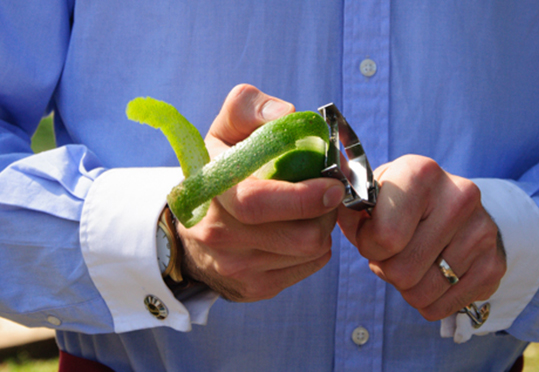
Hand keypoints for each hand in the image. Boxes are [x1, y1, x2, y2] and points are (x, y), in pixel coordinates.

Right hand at [176, 84, 344, 301]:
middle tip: (327, 192)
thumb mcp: (223, 131)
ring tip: (311, 209)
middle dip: (325, 212)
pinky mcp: (254, 287)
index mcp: (210, 191)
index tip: (332, 185)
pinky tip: (300, 229)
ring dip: (322, 226)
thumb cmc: (218, 172)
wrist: (189, 232)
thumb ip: (249, 107)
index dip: (303, 197)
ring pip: (309, 251)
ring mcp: (236, 267)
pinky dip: (316, 246)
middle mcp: (218, 236)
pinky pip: (309, 266)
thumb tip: (286, 113)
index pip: (257, 203)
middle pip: (299, 236)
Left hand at [337, 155, 505, 320]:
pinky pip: (444, 307)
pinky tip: (432, 275)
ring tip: (412, 262)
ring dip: (406, 287)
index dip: (369, 245)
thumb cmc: (402, 202)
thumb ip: (350, 207)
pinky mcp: (495, 264)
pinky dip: (429, 301)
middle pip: (402, 271)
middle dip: (387, 268)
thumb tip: (329, 212)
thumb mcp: (375, 193)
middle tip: (394, 252)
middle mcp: (459, 197)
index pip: (385, 237)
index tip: (372, 234)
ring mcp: (482, 231)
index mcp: (421, 173)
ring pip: (422, 294)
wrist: (455, 205)